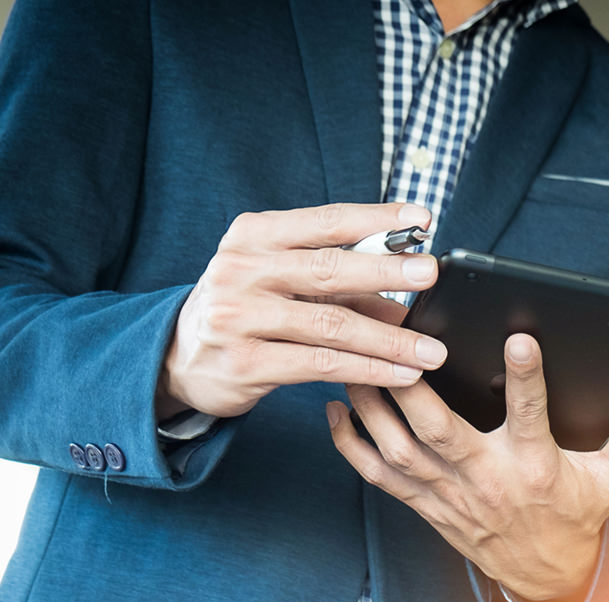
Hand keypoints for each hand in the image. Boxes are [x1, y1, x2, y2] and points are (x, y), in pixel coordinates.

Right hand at [158, 202, 447, 421]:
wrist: (177, 358)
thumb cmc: (244, 310)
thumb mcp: (279, 280)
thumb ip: (334, 279)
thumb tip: (407, 287)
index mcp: (254, 236)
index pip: (325, 221)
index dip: (376, 219)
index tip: (422, 220)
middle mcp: (242, 270)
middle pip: (328, 268)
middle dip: (387, 271)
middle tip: (430, 274)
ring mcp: (239, 317)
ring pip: (331, 325)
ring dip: (389, 339)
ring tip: (431, 351)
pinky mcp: (246, 363)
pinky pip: (321, 365)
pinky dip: (367, 370)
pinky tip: (401, 374)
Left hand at [328, 333, 608, 601]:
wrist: (545, 578)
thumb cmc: (577, 517)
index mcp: (535, 467)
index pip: (530, 415)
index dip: (526, 378)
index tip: (518, 338)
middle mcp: (487, 480)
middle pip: (439, 431)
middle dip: (412, 386)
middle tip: (394, 339)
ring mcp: (450, 495)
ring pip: (399, 448)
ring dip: (372, 405)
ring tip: (353, 359)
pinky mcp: (426, 505)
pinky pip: (378, 475)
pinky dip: (352, 443)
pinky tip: (338, 408)